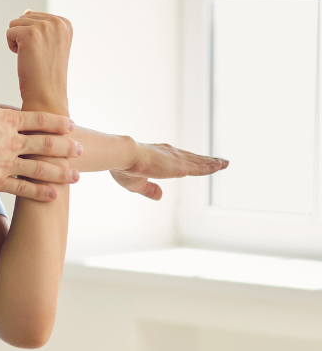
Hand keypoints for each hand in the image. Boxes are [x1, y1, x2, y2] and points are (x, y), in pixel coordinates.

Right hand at [0, 81, 80, 200]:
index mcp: (7, 121)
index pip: (39, 120)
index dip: (56, 122)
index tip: (70, 124)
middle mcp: (12, 143)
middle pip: (46, 145)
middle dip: (66, 148)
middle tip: (80, 150)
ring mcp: (7, 164)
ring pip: (41, 169)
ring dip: (60, 173)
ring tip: (76, 177)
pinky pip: (23, 189)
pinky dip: (39, 193)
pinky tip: (53, 195)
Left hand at [7, 11, 71, 113]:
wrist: (47, 95)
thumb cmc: (46, 73)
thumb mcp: (49, 44)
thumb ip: (40, 25)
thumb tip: (27, 11)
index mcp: (65, 23)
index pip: (35, 17)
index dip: (34, 37)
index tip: (44, 52)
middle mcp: (57, 22)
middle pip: (24, 18)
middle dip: (25, 38)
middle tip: (37, 57)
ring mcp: (45, 27)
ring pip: (15, 24)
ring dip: (18, 42)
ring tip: (32, 57)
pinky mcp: (30, 34)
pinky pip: (9, 33)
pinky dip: (12, 47)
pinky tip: (25, 59)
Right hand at [111, 142, 228, 200]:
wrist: (124, 157)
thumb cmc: (125, 168)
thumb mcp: (137, 185)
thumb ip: (150, 190)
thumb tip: (160, 196)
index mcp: (158, 157)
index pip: (178, 159)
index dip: (188, 160)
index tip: (196, 161)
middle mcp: (170, 154)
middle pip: (192, 158)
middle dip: (205, 159)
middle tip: (218, 160)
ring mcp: (176, 159)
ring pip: (199, 161)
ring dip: (213, 163)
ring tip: (225, 163)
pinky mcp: (181, 166)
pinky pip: (201, 168)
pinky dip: (211, 167)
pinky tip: (220, 167)